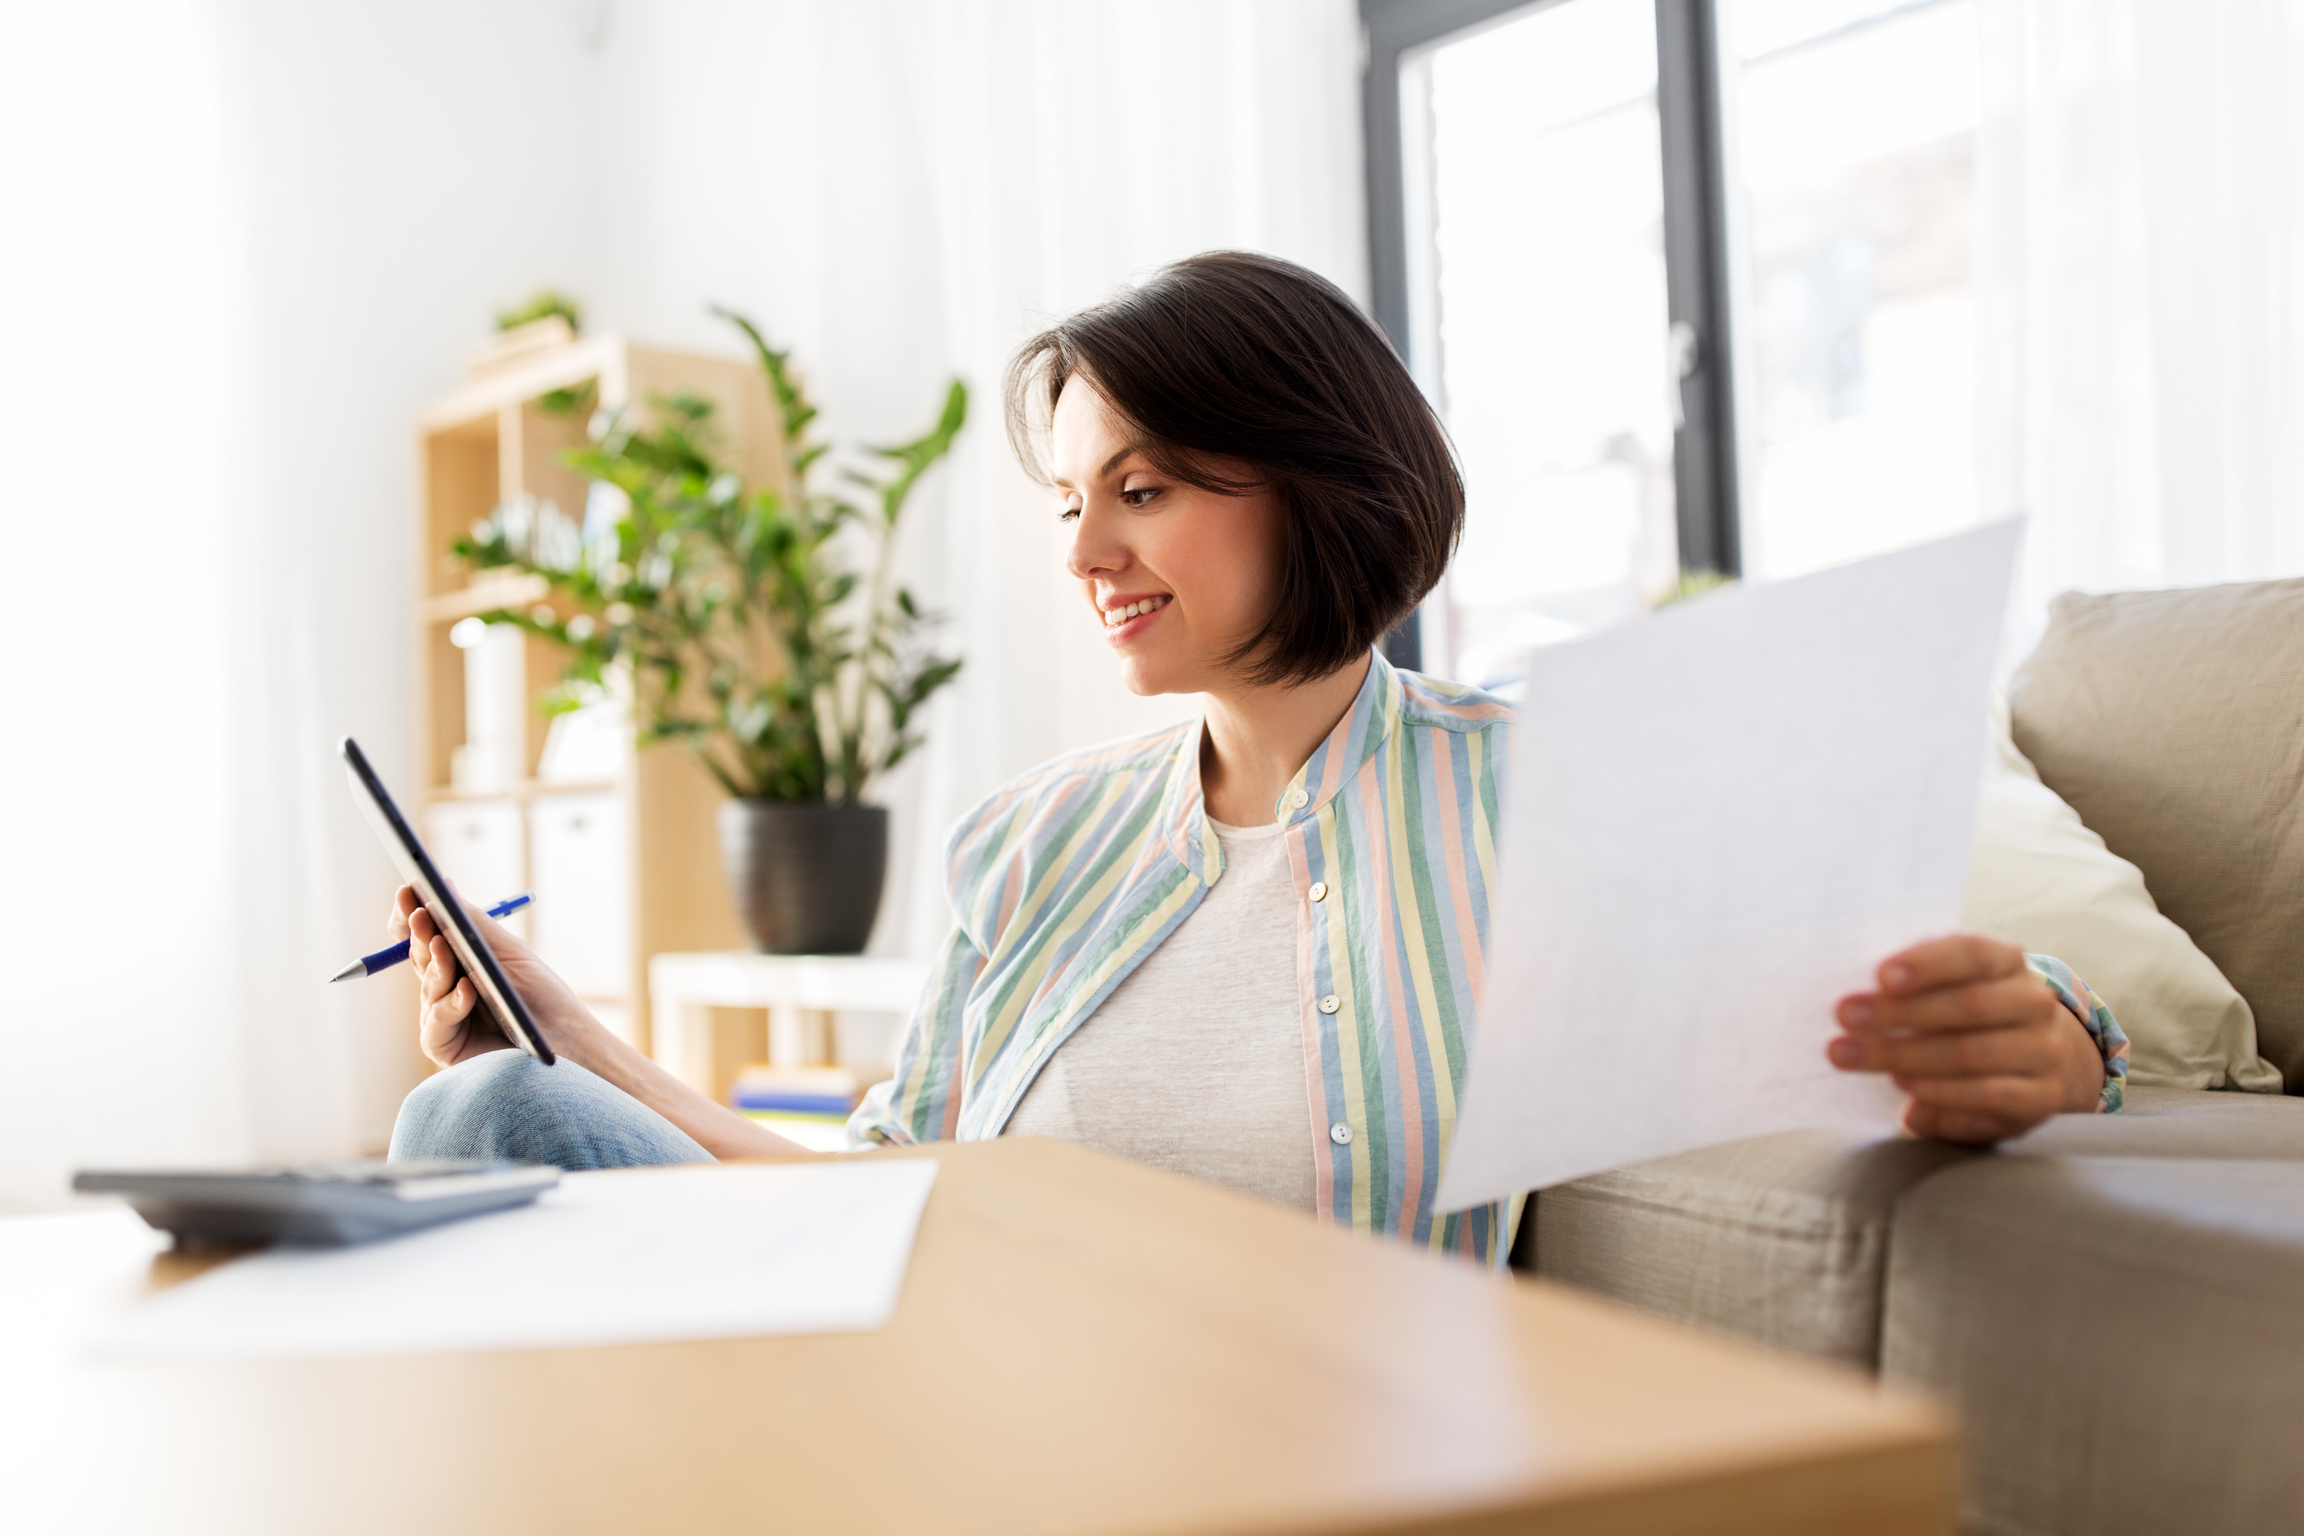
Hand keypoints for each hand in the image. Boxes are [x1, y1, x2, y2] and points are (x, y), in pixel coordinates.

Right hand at [386, 886, 599, 1069]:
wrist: (567, 1043)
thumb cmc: (541, 996)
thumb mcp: (507, 952)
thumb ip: (473, 923)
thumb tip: (442, 884)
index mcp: (458, 962)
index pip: (425, 935)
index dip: (413, 914)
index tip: (409, 890)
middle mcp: (444, 987)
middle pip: (420, 956)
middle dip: (419, 933)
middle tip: (419, 912)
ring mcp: (441, 1017)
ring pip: (428, 986)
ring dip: (436, 965)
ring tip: (442, 945)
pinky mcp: (444, 1045)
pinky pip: (436, 1021)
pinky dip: (450, 1004)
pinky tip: (466, 990)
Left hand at [1828, 934, 2105, 1144]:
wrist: (2048, 1053)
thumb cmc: (1974, 1010)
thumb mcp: (1954, 983)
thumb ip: (1915, 983)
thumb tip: (1860, 998)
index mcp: (2010, 960)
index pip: (1973, 953)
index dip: (1927, 963)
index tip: (1879, 976)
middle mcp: (2034, 1002)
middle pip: (1968, 1005)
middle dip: (1899, 1013)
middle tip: (1844, 1017)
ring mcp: (2043, 1051)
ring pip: (1971, 1053)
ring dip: (1905, 1056)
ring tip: (1855, 1055)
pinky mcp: (2040, 1097)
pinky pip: (1987, 1096)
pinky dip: (1942, 1093)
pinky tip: (1905, 1087)